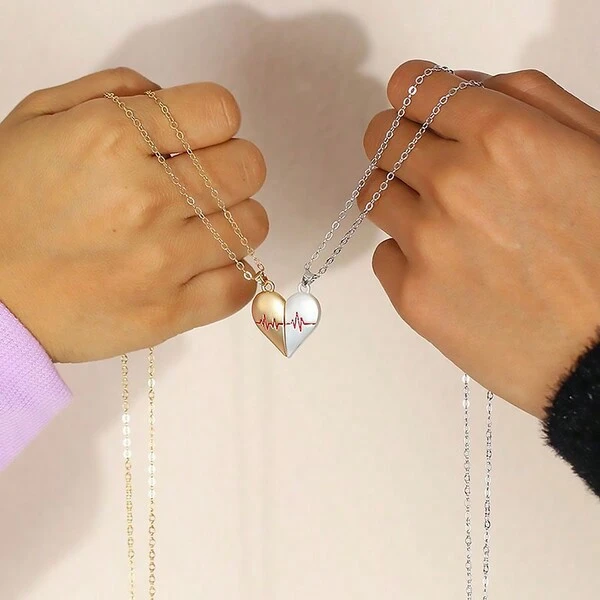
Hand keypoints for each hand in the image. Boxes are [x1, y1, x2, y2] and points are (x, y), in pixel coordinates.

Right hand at [0, 68, 268, 361]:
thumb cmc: (7, 207)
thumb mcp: (42, 121)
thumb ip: (115, 93)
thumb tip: (173, 101)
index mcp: (112, 138)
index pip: (221, 111)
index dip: (214, 121)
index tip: (199, 137)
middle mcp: (146, 198)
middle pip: (248, 167)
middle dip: (231, 167)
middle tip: (202, 182)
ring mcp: (163, 261)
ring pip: (253, 224)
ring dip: (233, 220)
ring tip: (198, 227)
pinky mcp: (169, 312)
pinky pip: (241, 285)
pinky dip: (231, 274)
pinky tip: (203, 267)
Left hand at [363, 60, 599, 417]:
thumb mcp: (594, 149)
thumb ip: (528, 102)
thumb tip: (462, 89)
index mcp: (502, 136)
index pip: (415, 87)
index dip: (413, 94)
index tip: (416, 107)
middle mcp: (454, 183)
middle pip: (382, 138)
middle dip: (402, 144)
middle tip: (428, 167)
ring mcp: (427, 242)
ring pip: (372, 194)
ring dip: (398, 197)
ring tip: (440, 221)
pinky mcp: (412, 295)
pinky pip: (384, 255)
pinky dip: (407, 255)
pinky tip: (449, 270)